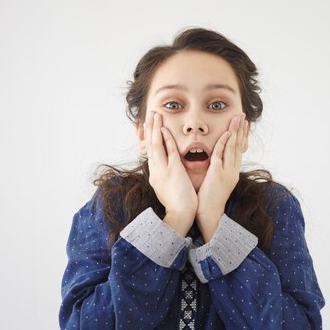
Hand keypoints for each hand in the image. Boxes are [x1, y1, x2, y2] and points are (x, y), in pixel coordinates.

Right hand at [144, 110, 197, 234]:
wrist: (180, 215)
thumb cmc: (178, 204)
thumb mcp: (168, 188)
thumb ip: (167, 177)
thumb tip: (167, 171)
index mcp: (155, 174)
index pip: (151, 152)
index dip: (149, 137)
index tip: (150, 126)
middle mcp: (155, 170)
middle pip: (150, 145)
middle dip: (150, 128)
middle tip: (150, 114)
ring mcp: (162, 169)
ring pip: (156, 145)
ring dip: (155, 128)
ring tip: (155, 115)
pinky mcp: (172, 170)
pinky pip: (168, 150)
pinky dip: (165, 138)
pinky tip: (164, 129)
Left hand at [196, 113, 248, 241]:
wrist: (209, 214)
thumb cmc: (210, 199)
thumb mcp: (217, 182)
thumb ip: (218, 170)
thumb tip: (216, 161)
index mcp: (232, 172)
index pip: (239, 151)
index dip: (241, 137)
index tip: (244, 125)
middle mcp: (233, 171)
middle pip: (239, 146)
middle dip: (241, 130)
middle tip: (243, 116)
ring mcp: (226, 172)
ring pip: (232, 148)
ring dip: (235, 132)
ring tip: (238, 119)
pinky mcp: (218, 174)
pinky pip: (221, 155)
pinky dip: (224, 143)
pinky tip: (226, 134)